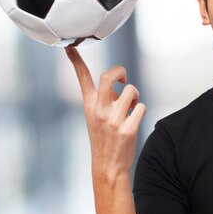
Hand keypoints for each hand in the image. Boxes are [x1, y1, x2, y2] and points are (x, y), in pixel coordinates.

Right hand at [65, 46, 145, 182]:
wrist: (107, 166)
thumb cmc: (105, 138)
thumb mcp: (96, 117)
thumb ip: (104, 99)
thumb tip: (118, 83)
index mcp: (90, 105)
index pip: (82, 79)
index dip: (76, 62)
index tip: (70, 47)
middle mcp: (100, 110)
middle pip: (109, 76)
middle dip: (120, 71)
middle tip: (124, 79)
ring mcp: (113, 120)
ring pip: (132, 91)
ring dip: (135, 97)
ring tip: (130, 109)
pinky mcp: (128, 129)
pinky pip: (142, 107)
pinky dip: (141, 112)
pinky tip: (134, 122)